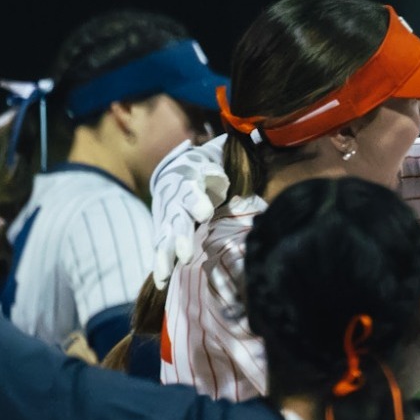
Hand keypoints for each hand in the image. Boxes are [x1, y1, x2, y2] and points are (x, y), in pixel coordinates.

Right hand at [150, 135, 229, 285]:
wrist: (175, 174)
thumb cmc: (206, 165)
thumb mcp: (217, 154)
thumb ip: (232, 152)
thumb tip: (258, 137)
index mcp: (189, 180)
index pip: (192, 190)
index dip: (197, 201)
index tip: (206, 213)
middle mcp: (175, 201)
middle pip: (177, 219)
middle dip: (181, 236)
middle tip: (187, 253)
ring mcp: (167, 218)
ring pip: (165, 237)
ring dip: (167, 255)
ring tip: (167, 273)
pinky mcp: (164, 233)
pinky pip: (161, 250)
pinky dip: (160, 265)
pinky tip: (161, 282)